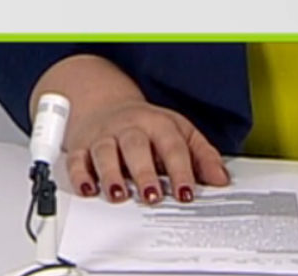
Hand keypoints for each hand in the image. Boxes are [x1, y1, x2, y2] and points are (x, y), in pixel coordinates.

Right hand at [33, 54, 230, 204]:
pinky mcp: (82, 146)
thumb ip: (202, 156)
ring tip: (118, 195)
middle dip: (143, 172)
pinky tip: (88, 189)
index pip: (171, 146)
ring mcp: (104, 136)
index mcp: (158, 124)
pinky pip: (77, 158)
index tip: (186, 193)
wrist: (106, 102)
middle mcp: (130, 128)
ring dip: (110, 174)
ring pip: (105, 151)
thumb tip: (220, 180)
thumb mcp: (179, 132)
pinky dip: (79, 174)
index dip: (180, 171)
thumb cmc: (147, 125)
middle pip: (136, 146)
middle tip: (152, 196)